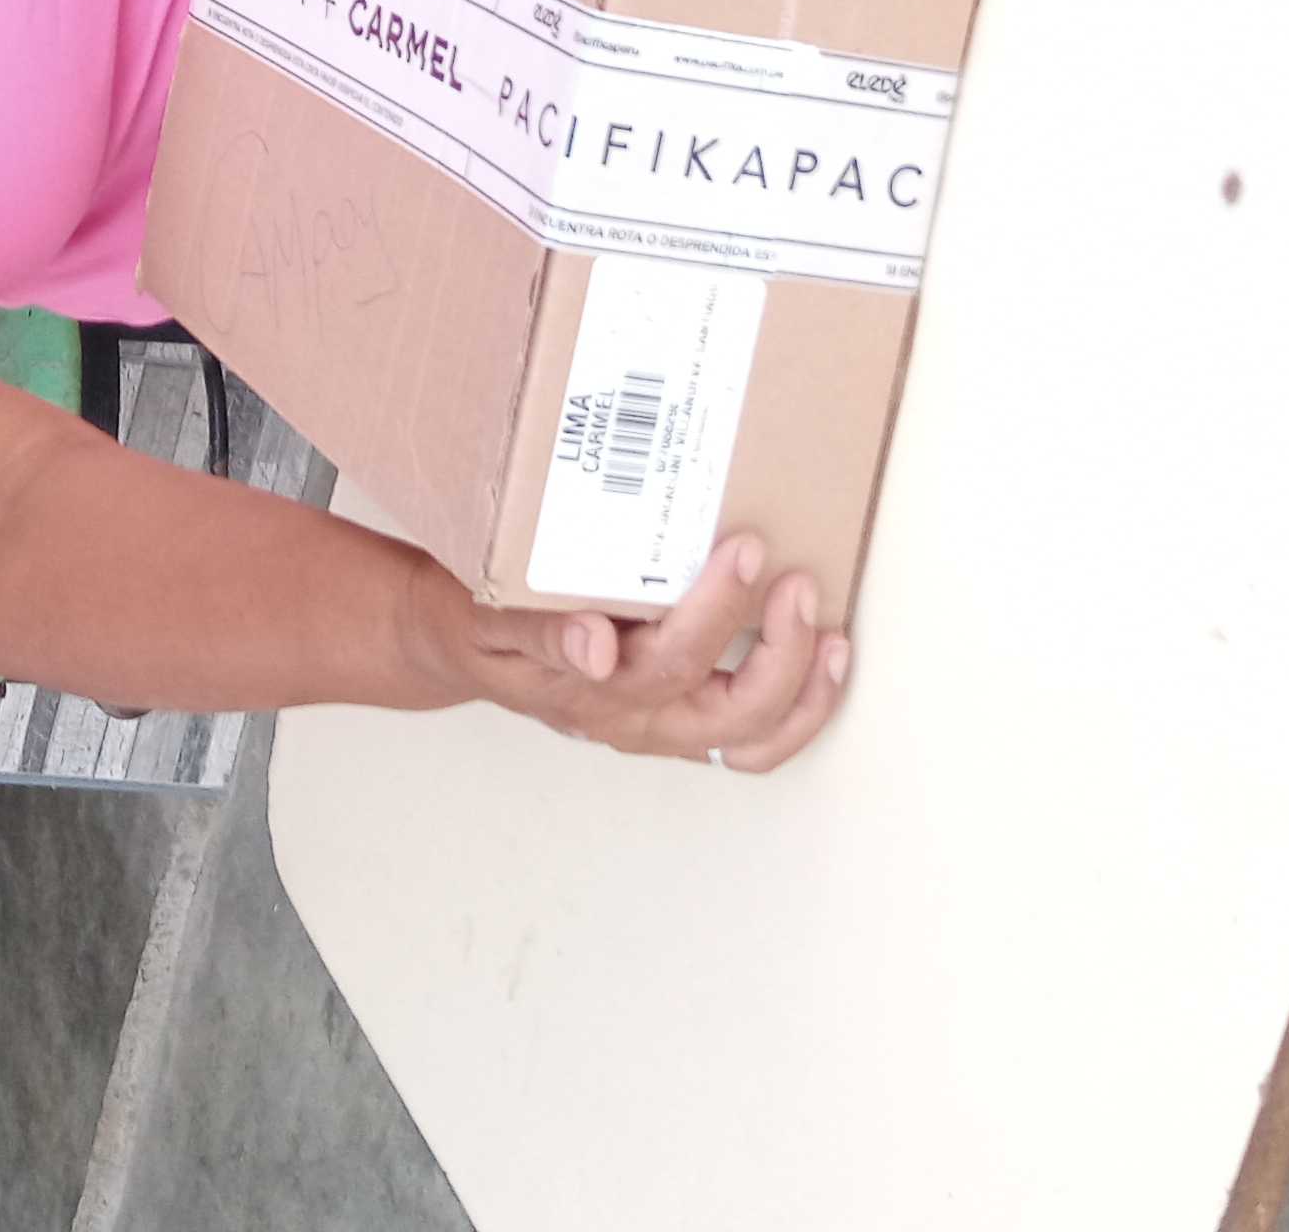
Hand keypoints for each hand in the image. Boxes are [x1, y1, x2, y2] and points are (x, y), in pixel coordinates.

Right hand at [431, 533, 851, 772]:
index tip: (745, 548)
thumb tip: (594, 646)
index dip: (716, 612)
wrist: (455, 645)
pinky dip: (799, 709)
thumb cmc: (476, 618)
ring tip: (833, 634)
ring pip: (751, 739)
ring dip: (804, 693)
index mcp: (589, 693)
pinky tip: (825, 658)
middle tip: (796, 580)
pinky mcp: (679, 722)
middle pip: (729, 712)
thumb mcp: (489, 613)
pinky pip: (752, 741)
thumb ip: (540, 630)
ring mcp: (661, 729)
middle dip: (778, 650)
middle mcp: (633, 721)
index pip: (668, 662)